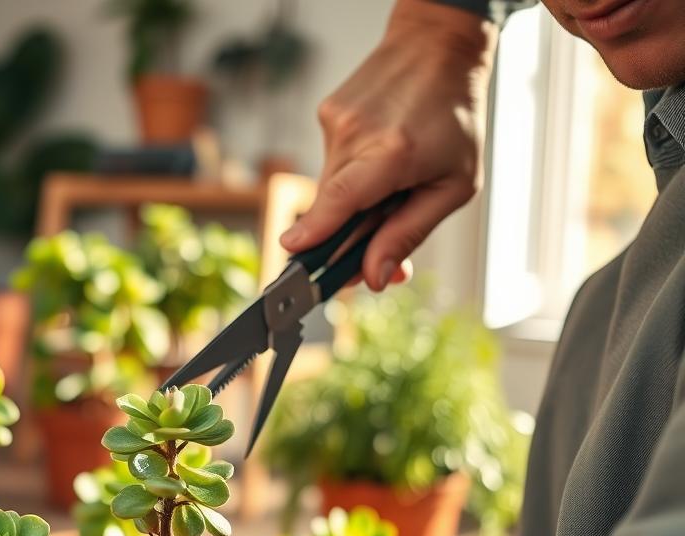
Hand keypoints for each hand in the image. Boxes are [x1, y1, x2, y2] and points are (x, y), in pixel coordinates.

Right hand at [281, 0, 497, 290]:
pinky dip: (351, 172)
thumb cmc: (454, 118)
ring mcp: (336, 121)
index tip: (290, 249)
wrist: (436, 48)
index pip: (342, 198)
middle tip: (366, 258)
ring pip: (331, 185)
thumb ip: (409, 234)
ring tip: (389, 180)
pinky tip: (377, 155)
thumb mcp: (453, 186)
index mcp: (393, 152)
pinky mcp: (326, 114)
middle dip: (346, 236)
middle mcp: (357, 134)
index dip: (316, 228)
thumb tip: (374, 277)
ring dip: (353, 199)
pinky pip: (332, 162)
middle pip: (333, 204)